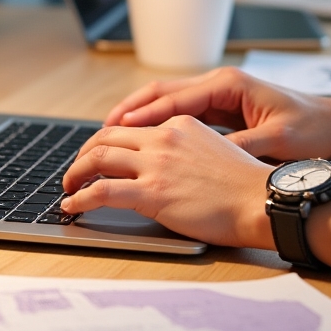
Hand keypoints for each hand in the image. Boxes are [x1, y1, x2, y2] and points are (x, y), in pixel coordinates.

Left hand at [59, 116, 273, 247]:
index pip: (131, 127)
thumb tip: (165, 164)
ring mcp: (156, 164)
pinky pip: (102, 191)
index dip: (108, 141)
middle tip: (76, 169)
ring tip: (68, 186)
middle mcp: (164, 138)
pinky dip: (80, 197)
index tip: (98, 153)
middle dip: (84, 152)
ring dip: (75, 172)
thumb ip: (186, 149)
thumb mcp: (214, 149)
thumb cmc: (246, 186)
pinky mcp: (152, 193)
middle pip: (107, 136)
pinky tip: (73, 205)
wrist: (262, 202)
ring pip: (97, 157)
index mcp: (179, 125)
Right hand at [104, 67, 330, 159]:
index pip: (173, 97)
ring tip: (111, 135)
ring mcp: (218, 92)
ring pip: (167, 100)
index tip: (115, 128)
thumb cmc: (310, 128)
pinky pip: (179, 112)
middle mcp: (219, 82)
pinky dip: (157, 123)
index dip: (142, 114)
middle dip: (130, 110)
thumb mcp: (276, 140)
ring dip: (140, 115)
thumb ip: (239, 144)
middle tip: (101, 131)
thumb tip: (202, 156)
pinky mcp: (221, 106)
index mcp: (228, 84)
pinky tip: (143, 140)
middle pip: (161, 92)